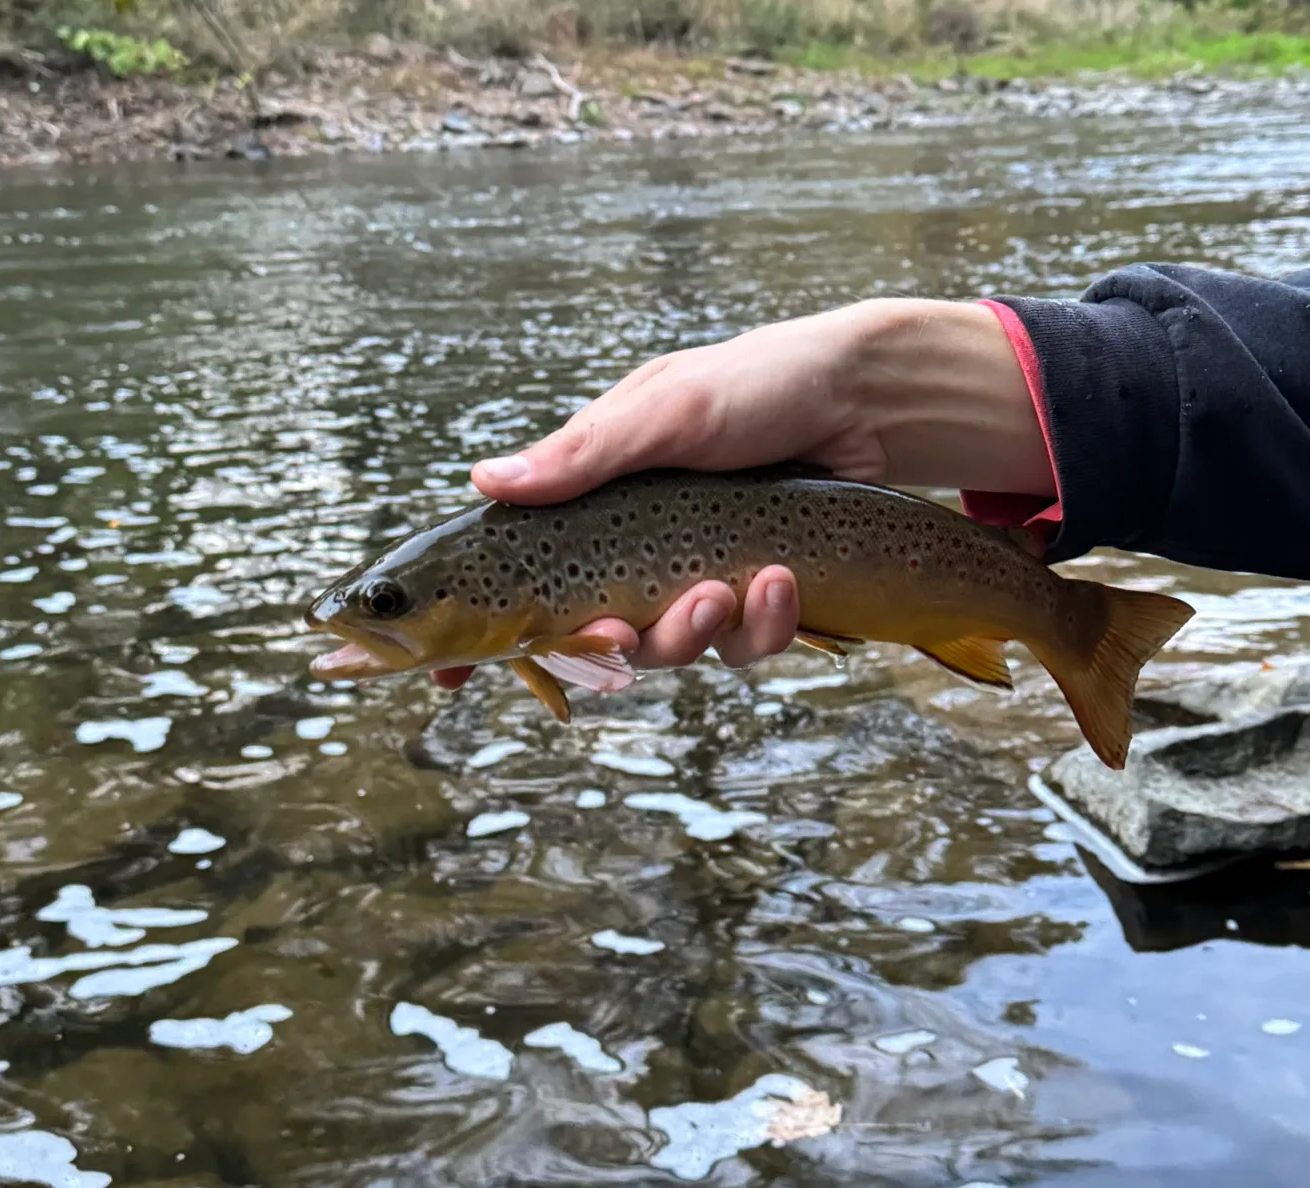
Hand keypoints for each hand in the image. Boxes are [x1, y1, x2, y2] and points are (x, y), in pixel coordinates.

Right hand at [433, 298, 1048, 690]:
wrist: (863, 403)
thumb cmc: (756, 386)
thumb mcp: (666, 410)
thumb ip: (584, 454)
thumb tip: (485, 481)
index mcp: (593, 506)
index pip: (518, 578)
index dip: (484, 635)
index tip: (447, 679)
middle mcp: (635, 552)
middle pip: (591, 638)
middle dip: (606, 646)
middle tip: (618, 629)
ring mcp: (694, 580)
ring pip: (667, 652)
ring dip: (692, 633)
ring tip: (732, 586)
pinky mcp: (754, 602)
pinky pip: (741, 648)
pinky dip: (761, 625)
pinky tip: (783, 579)